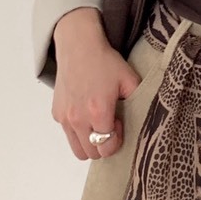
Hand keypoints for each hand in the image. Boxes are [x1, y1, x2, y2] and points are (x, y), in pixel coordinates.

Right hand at [52, 8, 140, 160]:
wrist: (79, 46)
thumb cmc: (104, 61)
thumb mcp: (129, 79)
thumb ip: (139, 101)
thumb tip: (143, 119)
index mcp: (98, 111)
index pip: (106, 147)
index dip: (117, 140)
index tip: (119, 124)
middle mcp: (78, 118)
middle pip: (92, 154)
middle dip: (104, 145)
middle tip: (110, 125)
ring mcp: (65, 117)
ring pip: (77, 150)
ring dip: (89, 143)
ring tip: (98, 123)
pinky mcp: (56, 113)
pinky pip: (68, 134)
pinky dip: (78, 131)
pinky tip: (86, 112)